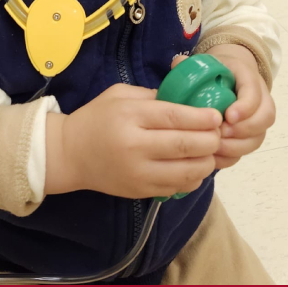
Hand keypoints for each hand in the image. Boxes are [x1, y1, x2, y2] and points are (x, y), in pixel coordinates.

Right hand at [61, 83, 222, 198]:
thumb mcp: (118, 95)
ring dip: (206, 161)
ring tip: (208, 152)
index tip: (216, 116)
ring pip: (188, 171)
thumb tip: (188, 101)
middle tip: (218, 134)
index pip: (174, 117)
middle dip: (210, 140)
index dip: (202, 117)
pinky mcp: (141, 191)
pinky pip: (179, 187)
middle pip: (186, 145)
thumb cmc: (96, 118)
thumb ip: (152, 96)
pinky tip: (191, 167)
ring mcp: (138, 172)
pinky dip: (193, 177)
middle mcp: (134, 146)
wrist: (69, 153)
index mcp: (128, 116)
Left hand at [181, 45, 275, 169]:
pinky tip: (213, 157)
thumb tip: (177, 64)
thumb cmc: (214, 72)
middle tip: (220, 134)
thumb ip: (192, 64)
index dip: (245, 107)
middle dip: (243, 130)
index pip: (255, 93)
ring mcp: (257, 120)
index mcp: (249, 79)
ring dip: (237, 146)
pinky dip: (232, 156)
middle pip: (264, 119)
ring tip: (214, 147)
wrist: (227, 77)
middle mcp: (260, 101)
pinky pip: (248, 150)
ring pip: (258, 137)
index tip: (228, 116)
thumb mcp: (205, 63)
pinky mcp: (250, 136)